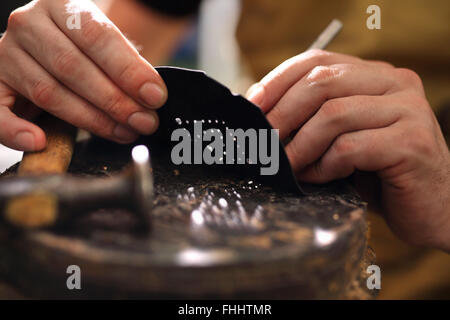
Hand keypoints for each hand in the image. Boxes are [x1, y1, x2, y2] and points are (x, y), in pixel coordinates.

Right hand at [0, 0, 166, 150]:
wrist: (53, 47)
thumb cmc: (88, 51)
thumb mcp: (107, 48)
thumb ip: (126, 67)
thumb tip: (152, 97)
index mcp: (62, 5)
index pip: (97, 36)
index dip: (128, 70)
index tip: (155, 96)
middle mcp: (29, 24)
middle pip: (72, 66)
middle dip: (114, 100)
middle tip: (143, 121)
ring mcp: (7, 53)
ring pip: (48, 91)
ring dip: (90, 119)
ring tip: (122, 132)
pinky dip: (15, 130)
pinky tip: (39, 141)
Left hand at [247, 49, 449, 250]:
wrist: (434, 206)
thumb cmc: (381, 172)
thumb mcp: (344, 137)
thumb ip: (315, 120)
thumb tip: (263, 119)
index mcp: (375, 75)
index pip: (317, 60)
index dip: (277, 81)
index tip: (252, 106)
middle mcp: (394, 82)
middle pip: (321, 81)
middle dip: (282, 113)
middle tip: (263, 141)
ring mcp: (407, 110)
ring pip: (332, 114)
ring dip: (300, 145)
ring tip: (289, 166)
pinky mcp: (411, 142)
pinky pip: (349, 147)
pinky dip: (324, 166)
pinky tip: (319, 177)